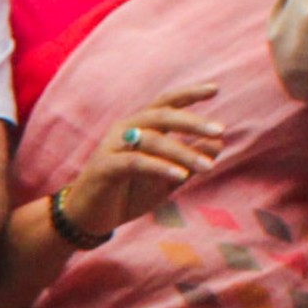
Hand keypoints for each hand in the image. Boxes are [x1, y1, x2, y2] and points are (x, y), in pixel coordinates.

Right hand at [59, 84, 223, 237]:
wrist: (89, 218)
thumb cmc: (128, 194)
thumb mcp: (166, 177)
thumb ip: (189, 159)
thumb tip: (219, 143)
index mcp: (139, 127)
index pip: (166, 103)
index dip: (189, 94)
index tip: (215, 89)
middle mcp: (125, 129)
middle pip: (161, 115)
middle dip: (192, 121)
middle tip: (219, 130)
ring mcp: (112, 146)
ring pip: (152, 140)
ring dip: (183, 152)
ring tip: (207, 167)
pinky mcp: (104, 167)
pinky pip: (135, 162)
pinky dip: (160, 167)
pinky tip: (181, 176)